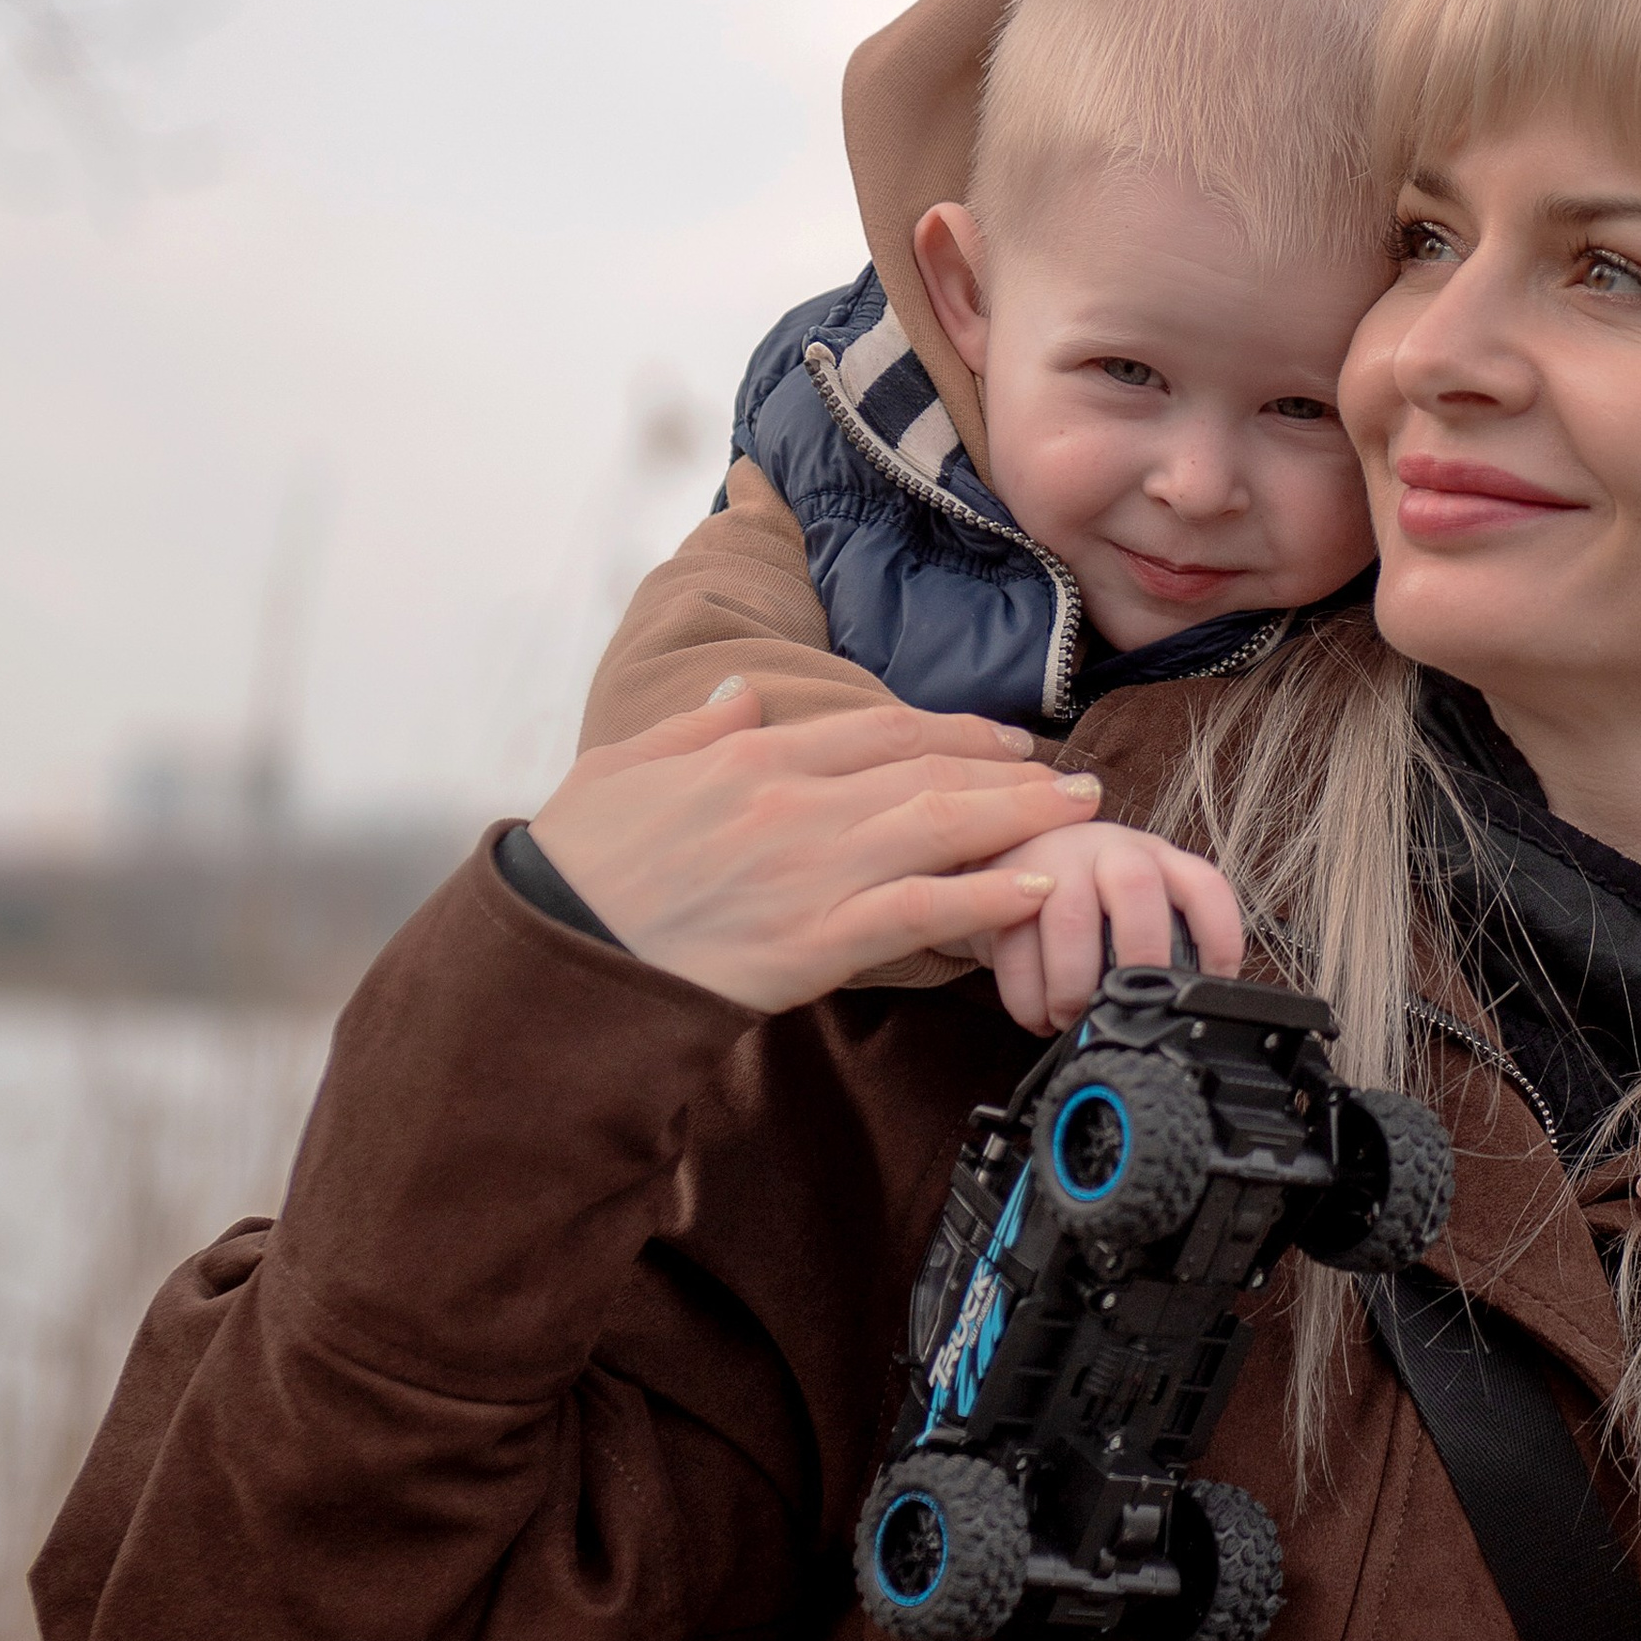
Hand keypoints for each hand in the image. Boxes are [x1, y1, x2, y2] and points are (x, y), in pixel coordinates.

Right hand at [531, 686, 1104, 1011]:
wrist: (559, 950)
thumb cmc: (578, 864)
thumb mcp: (625, 766)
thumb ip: (694, 725)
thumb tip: (741, 690)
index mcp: (753, 753)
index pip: (878, 729)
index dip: (952, 732)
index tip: (1002, 739)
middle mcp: (795, 800)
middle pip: (927, 772)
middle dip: (1011, 772)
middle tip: (1074, 775)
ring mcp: (812, 869)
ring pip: (941, 828)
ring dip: (1022, 817)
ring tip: (1081, 815)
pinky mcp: (817, 941)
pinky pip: (923, 911)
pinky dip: (987, 897)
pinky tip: (1038, 889)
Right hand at [973, 819, 1244, 1033]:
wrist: (1006, 863)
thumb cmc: (1083, 897)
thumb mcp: (1129, 905)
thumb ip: (1161, 941)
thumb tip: (1189, 1009)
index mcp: (1155, 858)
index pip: (1204, 886)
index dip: (1217, 942)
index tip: (1206, 990)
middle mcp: (1109, 850)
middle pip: (1136, 887)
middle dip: (1139, 957)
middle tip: (1128, 1004)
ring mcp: (1055, 861)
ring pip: (1070, 919)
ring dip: (1074, 985)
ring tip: (1073, 1017)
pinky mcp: (1001, 887)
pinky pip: (1014, 945)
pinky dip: (1028, 997)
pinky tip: (1040, 1016)